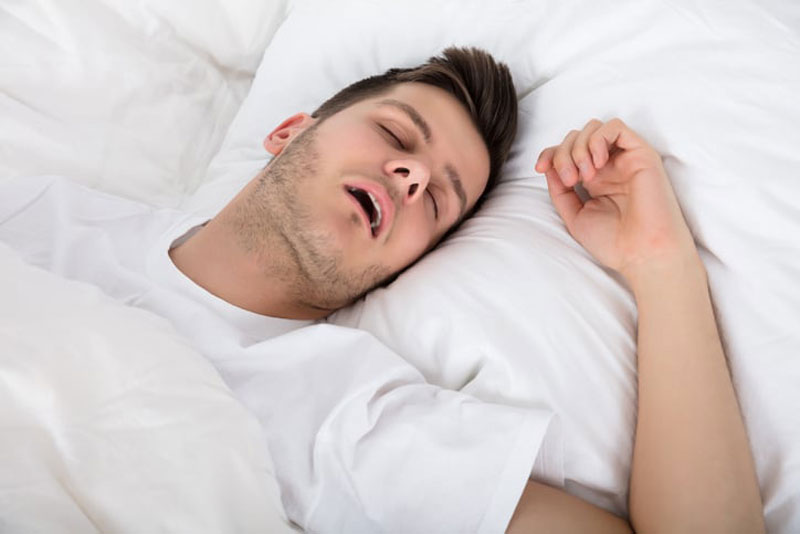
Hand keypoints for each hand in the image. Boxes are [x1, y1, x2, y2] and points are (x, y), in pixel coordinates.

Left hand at [535, 118, 697, 284]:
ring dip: (579, 146)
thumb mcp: (574, 216)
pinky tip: (596, 162)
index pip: (567, 152)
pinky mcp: (641, 154)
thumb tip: (548, 165)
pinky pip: (616, 127)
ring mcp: (625, 160)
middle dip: (563, 153)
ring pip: (594, 128)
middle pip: (577, 138)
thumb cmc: (614, 243)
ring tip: (584, 175)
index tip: (540, 168)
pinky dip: (598, 138)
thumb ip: (559, 191)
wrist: (642, 254)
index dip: (550, 154)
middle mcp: (609, 167)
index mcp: (594, 181)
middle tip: (569, 180)